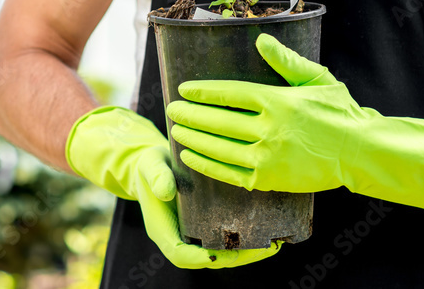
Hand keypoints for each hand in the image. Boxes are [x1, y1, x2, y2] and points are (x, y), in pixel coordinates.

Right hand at [65, 106, 282, 267]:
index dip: (201, 258)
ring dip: (247, 252)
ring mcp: (194, 233)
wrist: (154, 164)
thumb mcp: (150, 166)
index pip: (181, 255)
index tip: (223, 254)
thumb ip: (156, 177)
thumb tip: (166, 192)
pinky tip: (265, 228)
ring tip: (273, 243)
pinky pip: (225, 238)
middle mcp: (180, 236)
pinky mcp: (206, 224)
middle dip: (237, 258)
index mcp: (163, 230)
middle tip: (266, 248)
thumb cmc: (150, 165)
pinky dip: (244, 238)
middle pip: (208, 259)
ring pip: (221, 252)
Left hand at [165, 35, 423, 211]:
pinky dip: (206, 164)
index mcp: (278, 101)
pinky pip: (228, 172)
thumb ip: (286, 61)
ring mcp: (267, 157)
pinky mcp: (268, 180)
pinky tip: (190, 156)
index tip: (185, 90)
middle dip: (190, 115)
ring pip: (218, 147)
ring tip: (175, 130)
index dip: (204, 92)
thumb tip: (260, 40)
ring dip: (193, 138)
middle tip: (171, 110)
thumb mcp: (316, 79)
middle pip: (218, 121)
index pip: (230, 93)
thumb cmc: (339, 112)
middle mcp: (269, 129)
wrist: (359, 153)